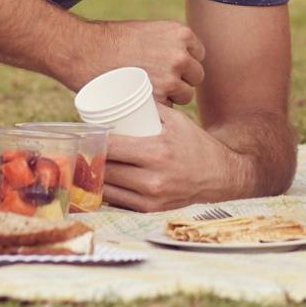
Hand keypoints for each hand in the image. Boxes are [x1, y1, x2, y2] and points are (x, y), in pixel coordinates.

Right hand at [72, 19, 205, 103]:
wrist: (85, 51)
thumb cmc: (111, 41)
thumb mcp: (148, 31)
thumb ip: (167, 43)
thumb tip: (180, 58)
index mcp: (181, 33)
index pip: (198, 55)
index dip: (184, 64)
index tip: (169, 68)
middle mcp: (181, 54)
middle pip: (196, 76)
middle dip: (181, 81)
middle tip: (159, 83)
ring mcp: (171, 77)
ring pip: (185, 95)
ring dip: (172, 97)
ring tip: (150, 95)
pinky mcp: (159, 97)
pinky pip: (170, 109)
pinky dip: (159, 110)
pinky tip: (144, 104)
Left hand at [101, 104, 246, 210]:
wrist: (220, 176)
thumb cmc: (196, 144)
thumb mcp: (177, 120)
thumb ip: (152, 108)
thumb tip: (125, 97)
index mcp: (158, 152)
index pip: (112, 147)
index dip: (94, 141)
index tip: (88, 134)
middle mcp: (153, 178)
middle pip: (105, 168)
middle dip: (91, 157)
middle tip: (85, 148)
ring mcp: (151, 197)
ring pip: (107, 188)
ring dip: (94, 177)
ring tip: (88, 164)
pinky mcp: (150, 210)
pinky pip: (118, 202)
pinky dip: (107, 192)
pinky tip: (102, 182)